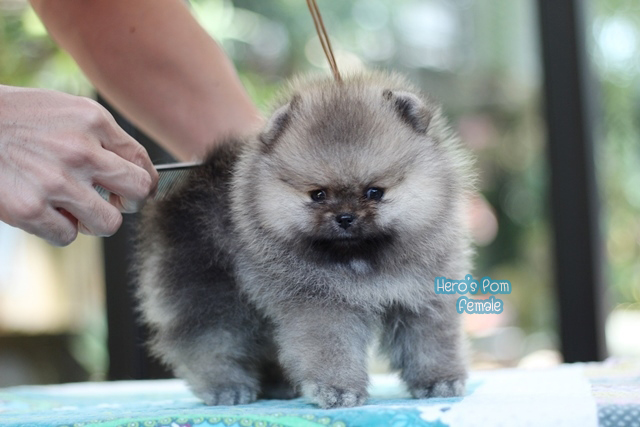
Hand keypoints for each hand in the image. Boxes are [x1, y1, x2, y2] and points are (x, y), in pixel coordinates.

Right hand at [0, 85, 158, 245]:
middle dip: (129, 203)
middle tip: (113, 202)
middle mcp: (80, 150)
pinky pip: (67, 236)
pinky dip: (58, 228)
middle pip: (138, 193)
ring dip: (94, 221)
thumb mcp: (66, 111)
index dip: (144, 182)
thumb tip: (134, 170)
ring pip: (108, 223)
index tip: (137, 190)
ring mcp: (56, 181)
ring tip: (73, 208)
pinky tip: (43, 210)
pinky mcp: (30, 209)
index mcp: (93, 121)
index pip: (142, 162)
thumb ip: (102, 137)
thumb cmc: (16, 118)